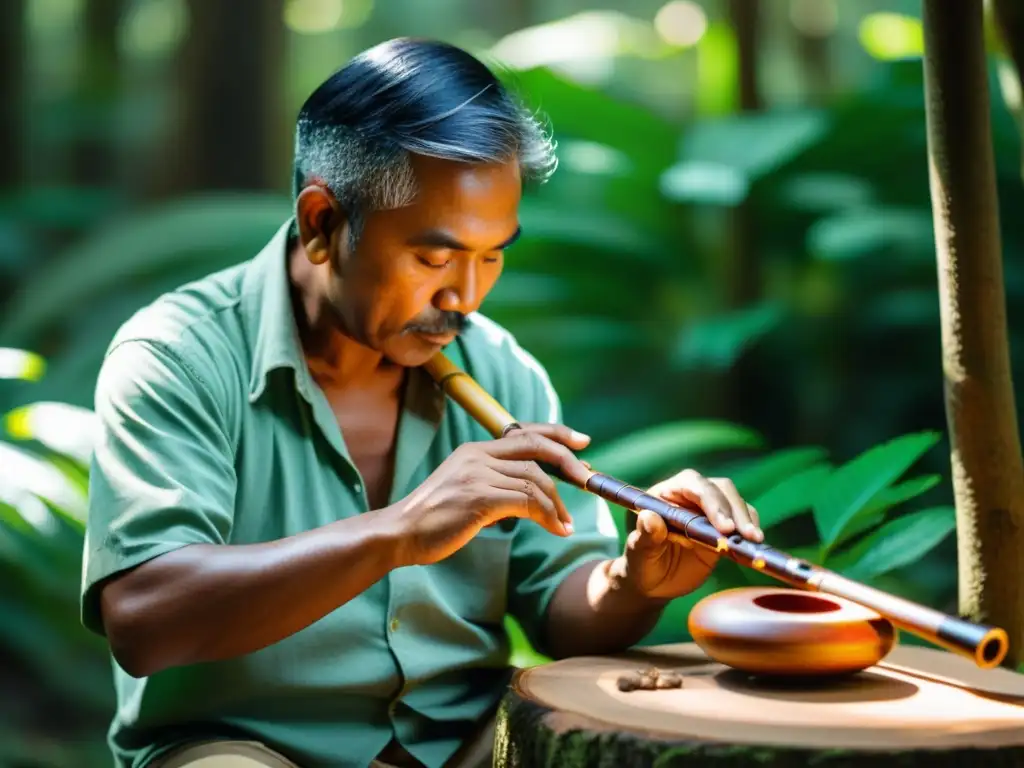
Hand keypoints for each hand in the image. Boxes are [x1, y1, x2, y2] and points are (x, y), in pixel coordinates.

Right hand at [391, 423, 592, 565]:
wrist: (399, 533)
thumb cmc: (433, 519)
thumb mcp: (465, 489)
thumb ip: (493, 481)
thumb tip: (530, 489)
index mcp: (475, 450)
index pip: (524, 432)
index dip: (557, 434)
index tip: (582, 441)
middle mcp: (477, 456)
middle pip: (536, 449)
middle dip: (569, 462)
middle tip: (588, 479)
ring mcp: (477, 475)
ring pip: (536, 481)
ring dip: (558, 504)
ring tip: (566, 524)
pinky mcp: (479, 498)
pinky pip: (527, 501)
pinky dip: (548, 516)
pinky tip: (556, 529)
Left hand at [615, 470, 761, 599]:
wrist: (653, 582)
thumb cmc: (641, 564)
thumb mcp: (638, 554)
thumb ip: (644, 536)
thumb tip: (649, 518)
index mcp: (665, 493)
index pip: (692, 484)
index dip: (711, 500)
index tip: (724, 526)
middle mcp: (689, 496)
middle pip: (719, 489)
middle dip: (734, 509)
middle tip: (744, 535)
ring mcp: (708, 510)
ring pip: (735, 501)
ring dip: (747, 518)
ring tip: (754, 541)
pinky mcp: (724, 526)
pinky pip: (743, 519)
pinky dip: (751, 528)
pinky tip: (754, 544)